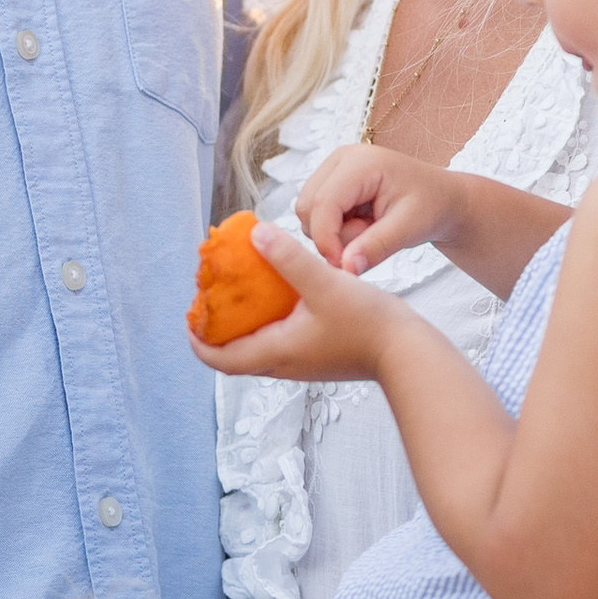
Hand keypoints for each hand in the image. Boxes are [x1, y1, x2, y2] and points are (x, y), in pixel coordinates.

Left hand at [187, 221, 398, 383]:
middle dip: (217, 330)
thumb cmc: (368, 323)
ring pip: (258, 350)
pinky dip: (268, 324)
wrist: (409, 354)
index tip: (189, 313)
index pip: (219, 357)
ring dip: (243, 327)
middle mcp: (284, 364)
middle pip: (234, 356)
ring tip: (241, 294)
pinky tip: (280, 296)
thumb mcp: (325, 282)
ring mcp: (303, 364)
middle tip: (211, 299)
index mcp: (276, 352)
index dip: (197, 338)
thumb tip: (255, 234)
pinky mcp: (319, 358)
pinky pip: (280, 344)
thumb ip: (289, 257)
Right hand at [295, 142, 454, 275]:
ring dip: (333, 234)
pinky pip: (315, 216)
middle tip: (368, 243)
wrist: (440, 198)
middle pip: (307, 208)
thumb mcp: (410, 228)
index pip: (322, 204)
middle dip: (331, 237)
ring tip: (370, 231)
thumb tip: (346, 267)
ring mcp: (332, 169)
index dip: (326, 240)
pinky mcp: (330, 183)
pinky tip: (362, 227)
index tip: (345, 266)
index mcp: (360, 162)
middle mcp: (340, 159)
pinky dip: (334, 230)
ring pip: (307, 214)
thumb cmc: (431, 205)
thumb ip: (377, 246)